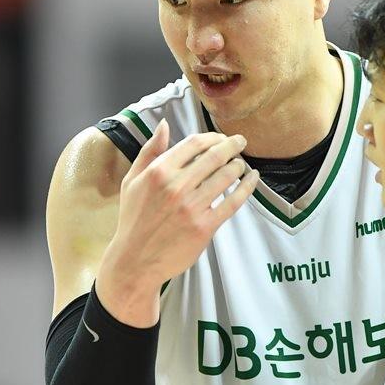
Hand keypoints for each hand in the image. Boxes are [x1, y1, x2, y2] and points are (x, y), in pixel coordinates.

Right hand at [96, 121, 258, 324]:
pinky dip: (247, 187)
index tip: (221, 137)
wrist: (135, 260)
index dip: (212, 137)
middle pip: (214, 156)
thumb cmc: (134, 219)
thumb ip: (149, 152)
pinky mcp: (205, 227)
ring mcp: (192, 207)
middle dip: (232, 145)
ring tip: (242, 162)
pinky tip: (252, 179)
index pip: (194, 144)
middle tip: (240, 141)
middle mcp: (176, 186)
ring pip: (226, 176)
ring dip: (239, 165)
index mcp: (158, 172)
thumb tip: (164, 125)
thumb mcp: (132, 181)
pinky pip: (233, 202)